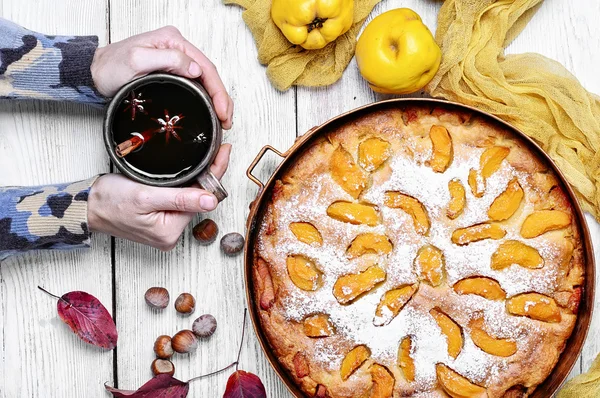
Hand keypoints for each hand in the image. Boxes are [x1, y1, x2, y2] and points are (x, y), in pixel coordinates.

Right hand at [87, 144, 230, 250]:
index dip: (215, 173)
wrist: (86, 206)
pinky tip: (189, 173)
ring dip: (195, 180)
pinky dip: (184, 187)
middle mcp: (171, 234)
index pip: (202, 198)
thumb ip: (179, 198)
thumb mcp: (145, 196)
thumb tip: (211, 200)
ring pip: (190, 199)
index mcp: (170, 231)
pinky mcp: (160, 222)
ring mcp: (166, 229)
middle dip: (208, 176)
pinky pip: (179, 202)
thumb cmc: (108, 200)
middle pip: (198, 199)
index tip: (224, 152)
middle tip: (216, 150)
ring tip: (205, 157)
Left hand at [91, 26, 232, 128]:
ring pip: (205, 80)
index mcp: (173, 41)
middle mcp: (177, 48)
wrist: (94, 74)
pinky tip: (210, 109)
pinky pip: (195, 84)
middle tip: (226, 119)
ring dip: (216, 99)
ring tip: (223, 118)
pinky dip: (206, 98)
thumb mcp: (137, 60)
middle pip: (209, 73)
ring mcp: (175, 59)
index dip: (218, 90)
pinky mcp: (171, 72)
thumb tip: (196, 68)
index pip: (205, 65)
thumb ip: (168, 59)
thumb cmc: (110, 67)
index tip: (223, 110)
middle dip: (221, 97)